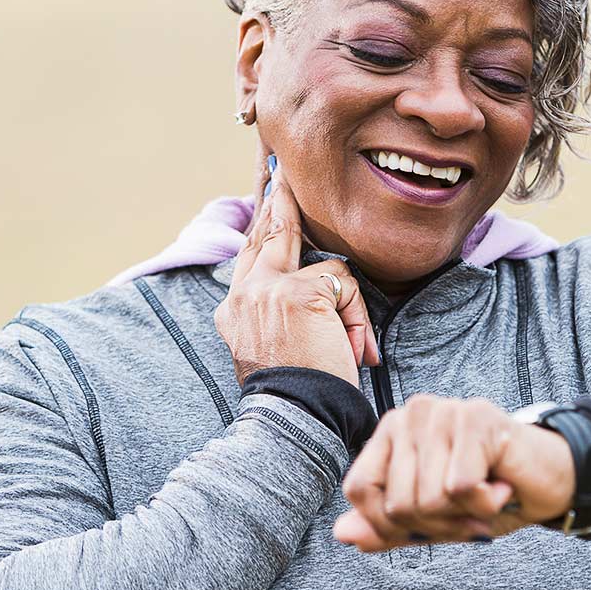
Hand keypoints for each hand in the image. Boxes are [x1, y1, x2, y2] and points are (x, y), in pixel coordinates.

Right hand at [213, 156, 379, 386]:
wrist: (295, 417)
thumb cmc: (297, 393)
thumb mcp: (274, 347)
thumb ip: (280, 310)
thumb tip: (316, 282)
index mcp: (233, 310)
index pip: (249, 254)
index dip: (262, 224)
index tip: (269, 197)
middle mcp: (244, 294)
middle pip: (270, 234)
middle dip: (282, 202)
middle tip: (283, 172)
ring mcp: (270, 290)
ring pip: (325, 268)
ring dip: (347, 307)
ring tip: (351, 346)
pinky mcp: (300, 293)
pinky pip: (345, 286)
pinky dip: (357, 318)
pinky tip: (354, 349)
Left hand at [333, 393, 575, 550]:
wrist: (550, 482)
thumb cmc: (488, 495)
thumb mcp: (431, 520)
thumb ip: (386, 526)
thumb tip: (341, 534)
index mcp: (391, 432)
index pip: (359, 490)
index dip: (388, 525)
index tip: (428, 525)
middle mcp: (411, 413)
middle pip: (396, 502)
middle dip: (436, 525)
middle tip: (468, 511)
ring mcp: (444, 411)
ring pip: (428, 498)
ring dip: (464, 516)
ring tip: (487, 496)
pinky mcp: (477, 418)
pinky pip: (460, 488)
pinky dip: (485, 504)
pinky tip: (501, 486)